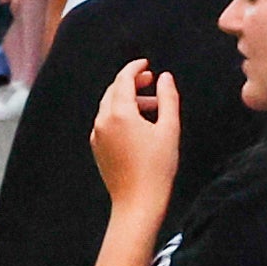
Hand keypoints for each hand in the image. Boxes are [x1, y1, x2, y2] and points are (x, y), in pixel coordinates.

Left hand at [90, 59, 178, 200]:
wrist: (138, 201)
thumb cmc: (158, 167)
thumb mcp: (169, 128)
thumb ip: (168, 98)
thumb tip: (165, 77)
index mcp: (120, 113)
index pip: (123, 80)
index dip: (135, 68)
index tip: (147, 64)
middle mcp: (103, 121)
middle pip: (114, 91)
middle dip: (132, 82)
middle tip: (152, 81)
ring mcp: (97, 135)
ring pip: (109, 106)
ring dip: (129, 100)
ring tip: (153, 108)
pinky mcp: (97, 147)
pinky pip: (106, 122)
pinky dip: (121, 115)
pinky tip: (140, 125)